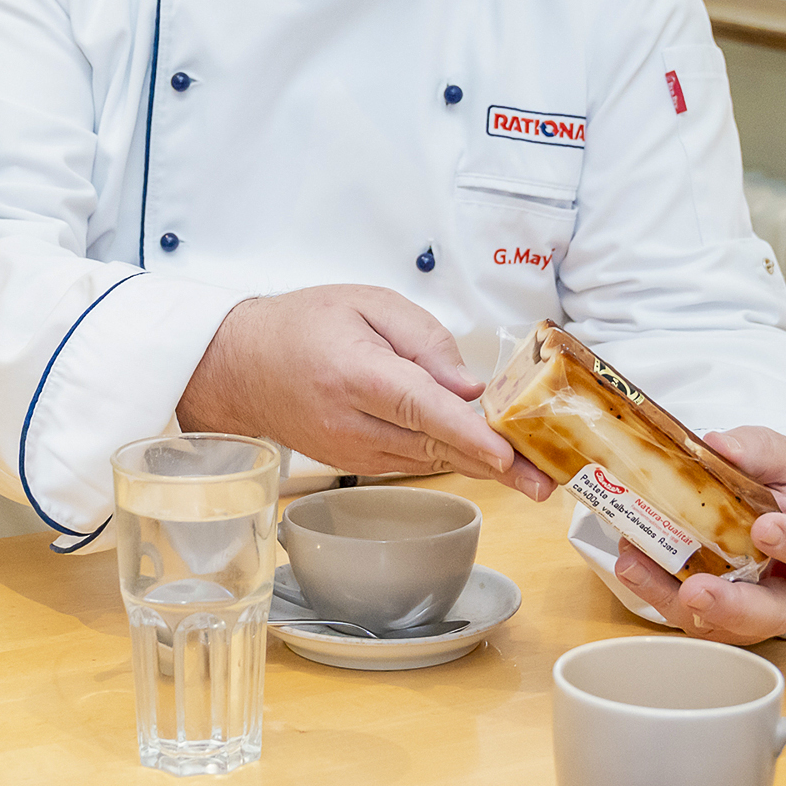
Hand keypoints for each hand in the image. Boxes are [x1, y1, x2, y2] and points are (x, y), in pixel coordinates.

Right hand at [178, 286, 542, 486]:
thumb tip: (468, 387)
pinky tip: (484, 457)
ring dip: (479, 465)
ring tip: (532, 472)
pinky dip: (449, 458)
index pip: (420, 408)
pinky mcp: (356, 464)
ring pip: (429, 460)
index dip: (467, 434)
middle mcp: (353, 422)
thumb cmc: (302, 326)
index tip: (506, 454)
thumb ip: (424, 339)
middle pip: (435, 446)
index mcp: (355, 374)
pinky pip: (412, 462)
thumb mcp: (366, 304)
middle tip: (545, 481)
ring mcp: (352, 451)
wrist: (240, 368)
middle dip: (496, 466)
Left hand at [606, 427, 785, 644]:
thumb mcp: (779, 462)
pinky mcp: (713, 618)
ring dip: (671, 598)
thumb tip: (720, 446)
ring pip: (715, 622)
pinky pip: (682, 613)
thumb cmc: (782, 498)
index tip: (764, 529)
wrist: (770, 524)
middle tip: (696, 590)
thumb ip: (757, 451)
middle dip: (728, 605)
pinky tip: (630, 563)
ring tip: (637, 568)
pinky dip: (652, 589)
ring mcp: (748, 613)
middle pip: (766, 613)